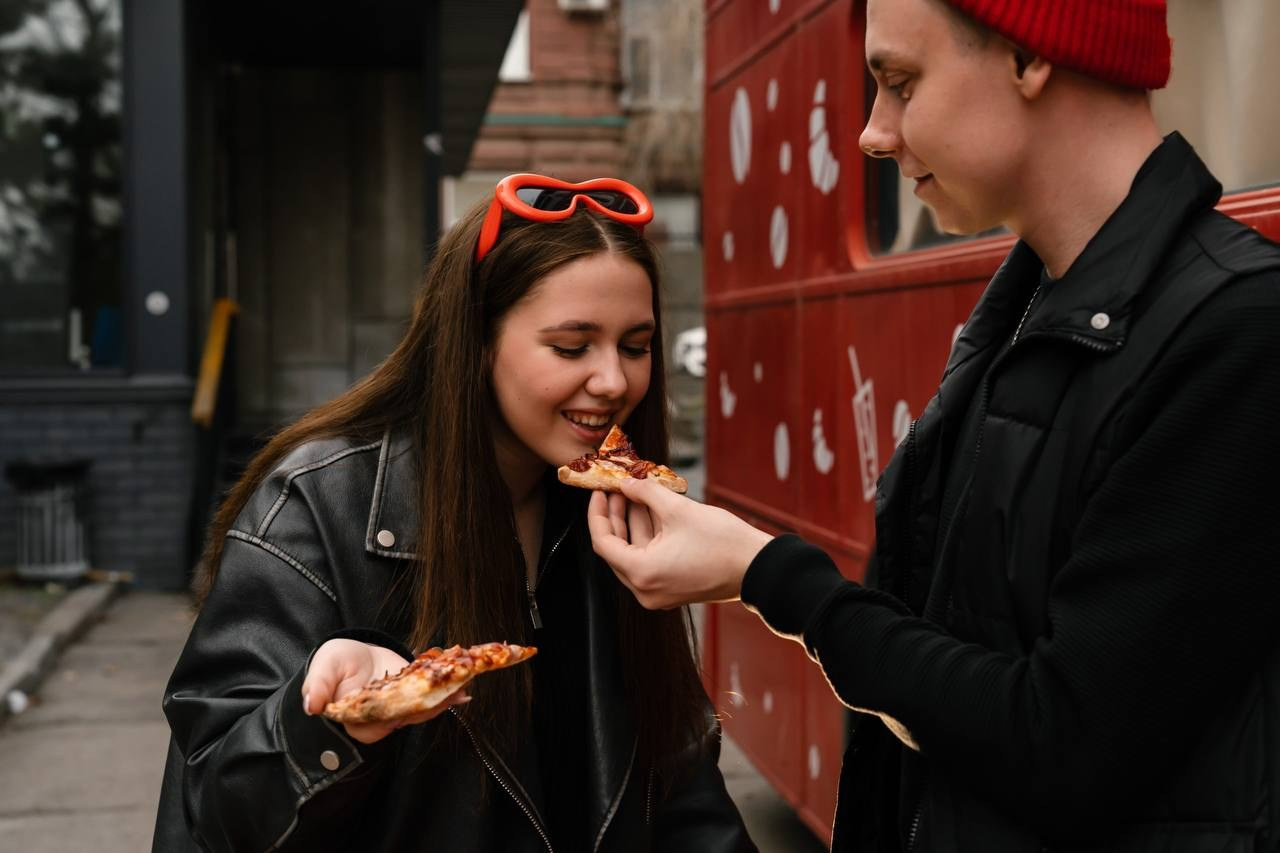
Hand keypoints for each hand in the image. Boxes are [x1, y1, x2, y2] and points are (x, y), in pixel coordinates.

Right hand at [301, 639, 469, 743]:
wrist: (350, 656)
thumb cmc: (334, 665)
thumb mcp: (322, 671)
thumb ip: (318, 688)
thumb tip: (311, 706)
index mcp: (356, 720)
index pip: (376, 724)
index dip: (396, 717)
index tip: (414, 706)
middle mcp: (380, 720)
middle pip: (406, 717)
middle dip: (431, 706)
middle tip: (453, 694)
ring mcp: (398, 710)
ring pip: (422, 710)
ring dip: (444, 699)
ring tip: (463, 687)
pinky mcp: (412, 697)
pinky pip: (430, 699)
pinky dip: (446, 692)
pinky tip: (463, 686)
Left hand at [587, 477, 772, 608]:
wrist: (758, 568)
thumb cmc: (723, 542)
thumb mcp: (679, 509)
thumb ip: (646, 492)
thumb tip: (627, 483)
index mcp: (642, 573)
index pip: (603, 542)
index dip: (598, 513)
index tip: (600, 491)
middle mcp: (645, 590)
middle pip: (617, 549)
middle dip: (616, 516)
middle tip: (617, 489)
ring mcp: (659, 592)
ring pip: (635, 553)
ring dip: (634, 523)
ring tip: (637, 493)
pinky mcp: (673, 588)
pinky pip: (651, 560)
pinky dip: (650, 536)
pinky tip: (654, 511)